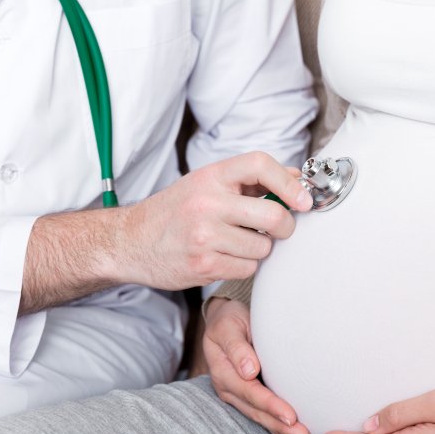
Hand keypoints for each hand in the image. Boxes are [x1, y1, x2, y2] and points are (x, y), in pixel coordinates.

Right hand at [117, 152, 312, 289]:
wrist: (130, 241)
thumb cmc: (175, 211)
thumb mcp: (207, 183)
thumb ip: (250, 180)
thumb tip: (296, 179)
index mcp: (211, 176)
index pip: (260, 165)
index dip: (289, 183)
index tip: (304, 200)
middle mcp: (207, 203)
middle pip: (273, 215)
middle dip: (284, 226)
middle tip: (277, 228)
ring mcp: (204, 235)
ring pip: (264, 247)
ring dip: (259, 249)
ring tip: (237, 243)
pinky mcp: (203, 265)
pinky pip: (248, 268)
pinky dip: (244, 266)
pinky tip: (225, 257)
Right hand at [203, 297, 310, 433]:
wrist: (226, 320)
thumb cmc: (230, 320)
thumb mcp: (228, 326)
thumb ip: (237, 347)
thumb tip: (248, 370)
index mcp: (224, 372)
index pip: (250, 392)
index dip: (270, 405)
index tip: (290, 416)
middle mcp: (230, 389)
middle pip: (256, 412)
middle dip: (280, 427)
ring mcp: (239, 396)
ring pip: (261, 419)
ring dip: (282, 433)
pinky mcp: (250, 398)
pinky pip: (265, 416)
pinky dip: (280, 429)